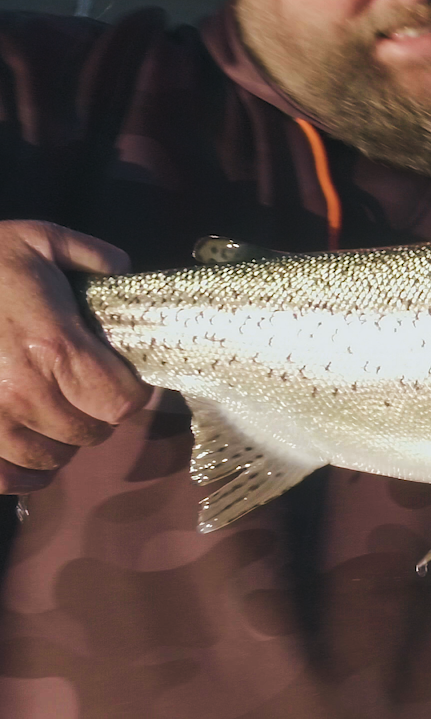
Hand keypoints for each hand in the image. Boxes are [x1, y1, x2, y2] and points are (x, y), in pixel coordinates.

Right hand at [0, 222, 148, 492]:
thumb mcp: (38, 240)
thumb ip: (89, 253)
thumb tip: (122, 267)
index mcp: (56, 347)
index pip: (121, 402)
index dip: (130, 393)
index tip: (123, 380)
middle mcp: (25, 391)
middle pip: (90, 432)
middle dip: (96, 415)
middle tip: (86, 396)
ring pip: (49, 459)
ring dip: (59, 443)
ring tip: (56, 421)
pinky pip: (3, 478)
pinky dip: (21, 475)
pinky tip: (29, 460)